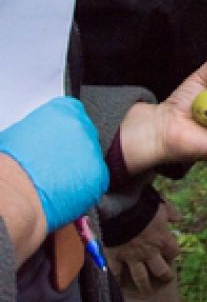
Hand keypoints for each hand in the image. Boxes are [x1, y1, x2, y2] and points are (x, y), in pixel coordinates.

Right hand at [0, 97, 108, 232]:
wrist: (16, 191)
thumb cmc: (12, 165)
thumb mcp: (24, 132)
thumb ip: (45, 130)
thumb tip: (46, 137)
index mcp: (64, 110)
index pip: (75, 116)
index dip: (65, 135)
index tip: (59, 146)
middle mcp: (82, 126)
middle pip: (84, 138)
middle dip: (73, 152)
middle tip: (56, 166)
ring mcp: (92, 150)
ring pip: (90, 161)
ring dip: (78, 171)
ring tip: (56, 181)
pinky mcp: (99, 174)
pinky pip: (95, 182)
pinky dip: (84, 189)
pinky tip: (65, 191)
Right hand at [106, 200, 179, 291]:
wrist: (120, 206)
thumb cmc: (142, 203)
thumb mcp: (160, 205)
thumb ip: (171, 212)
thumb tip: (179, 218)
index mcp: (162, 239)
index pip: (174, 252)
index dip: (173, 253)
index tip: (171, 253)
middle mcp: (149, 252)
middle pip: (161, 271)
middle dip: (165, 276)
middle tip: (166, 278)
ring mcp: (132, 257)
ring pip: (141, 278)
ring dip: (145, 285)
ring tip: (146, 289)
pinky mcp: (116, 257)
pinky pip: (117, 273)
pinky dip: (118, 279)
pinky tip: (119, 284)